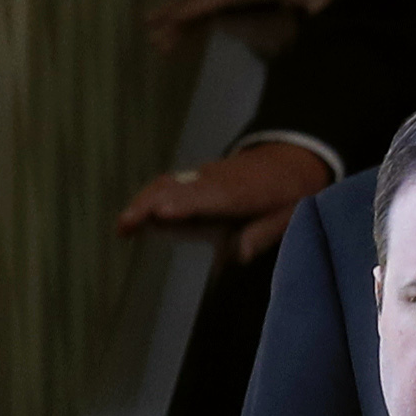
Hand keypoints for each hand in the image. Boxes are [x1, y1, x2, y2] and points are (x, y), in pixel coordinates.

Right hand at [113, 140, 332, 261]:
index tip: (161, 213)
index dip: (184, 204)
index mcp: (241, 192)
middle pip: (177, 189)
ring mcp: (205, 175)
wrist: (293, 159)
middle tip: (125, 227)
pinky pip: (170, 184)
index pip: (207, 197)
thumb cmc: (291, 193)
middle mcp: (216, 181)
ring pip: (168, 184)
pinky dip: (149, 197)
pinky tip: (135, 216)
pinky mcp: (198, 177)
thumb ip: (262, 234)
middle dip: (149, 205)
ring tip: (123, 226)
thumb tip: (237, 256)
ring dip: (142, 202)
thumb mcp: (289, 215)